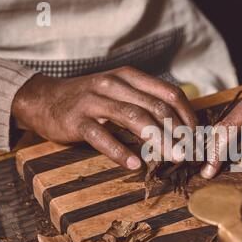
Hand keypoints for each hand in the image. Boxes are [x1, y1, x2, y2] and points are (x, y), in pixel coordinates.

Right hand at [12, 66, 197, 169]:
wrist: (45, 99)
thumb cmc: (89, 99)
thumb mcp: (118, 92)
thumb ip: (144, 102)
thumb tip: (178, 124)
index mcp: (129, 77)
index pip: (168, 92)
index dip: (187, 114)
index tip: (196, 135)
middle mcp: (114, 85)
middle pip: (155, 107)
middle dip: (177, 131)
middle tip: (190, 151)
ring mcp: (94, 101)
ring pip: (133, 118)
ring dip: (157, 139)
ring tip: (173, 157)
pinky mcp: (78, 120)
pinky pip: (102, 136)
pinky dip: (120, 151)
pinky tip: (135, 164)